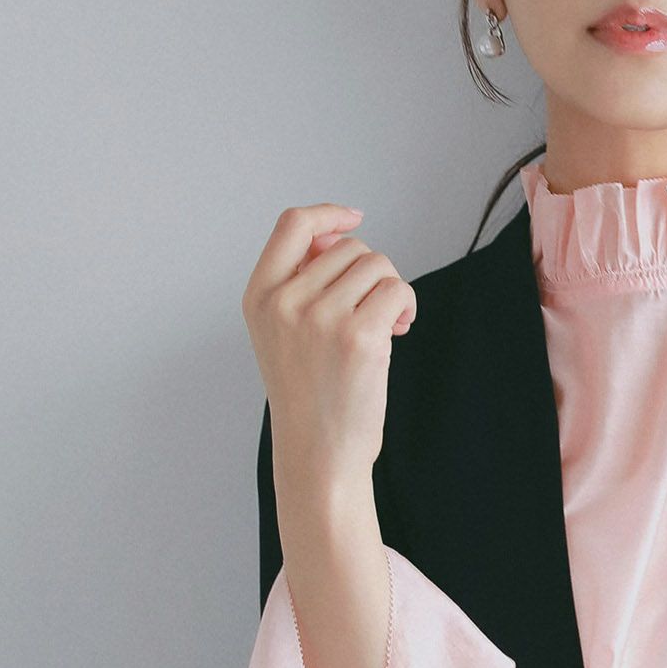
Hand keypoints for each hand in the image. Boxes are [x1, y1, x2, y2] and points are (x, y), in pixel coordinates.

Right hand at [240, 202, 416, 488]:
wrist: (318, 454)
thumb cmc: (309, 396)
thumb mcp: (284, 333)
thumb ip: (303, 283)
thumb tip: (342, 233)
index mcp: (260, 296)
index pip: (291, 225)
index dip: (328, 213)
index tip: (354, 217)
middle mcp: (285, 302)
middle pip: (348, 247)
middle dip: (370, 273)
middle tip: (374, 312)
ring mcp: (320, 317)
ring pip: (377, 265)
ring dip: (391, 290)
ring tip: (385, 326)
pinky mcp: (358, 337)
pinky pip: (396, 290)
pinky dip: (406, 306)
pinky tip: (398, 331)